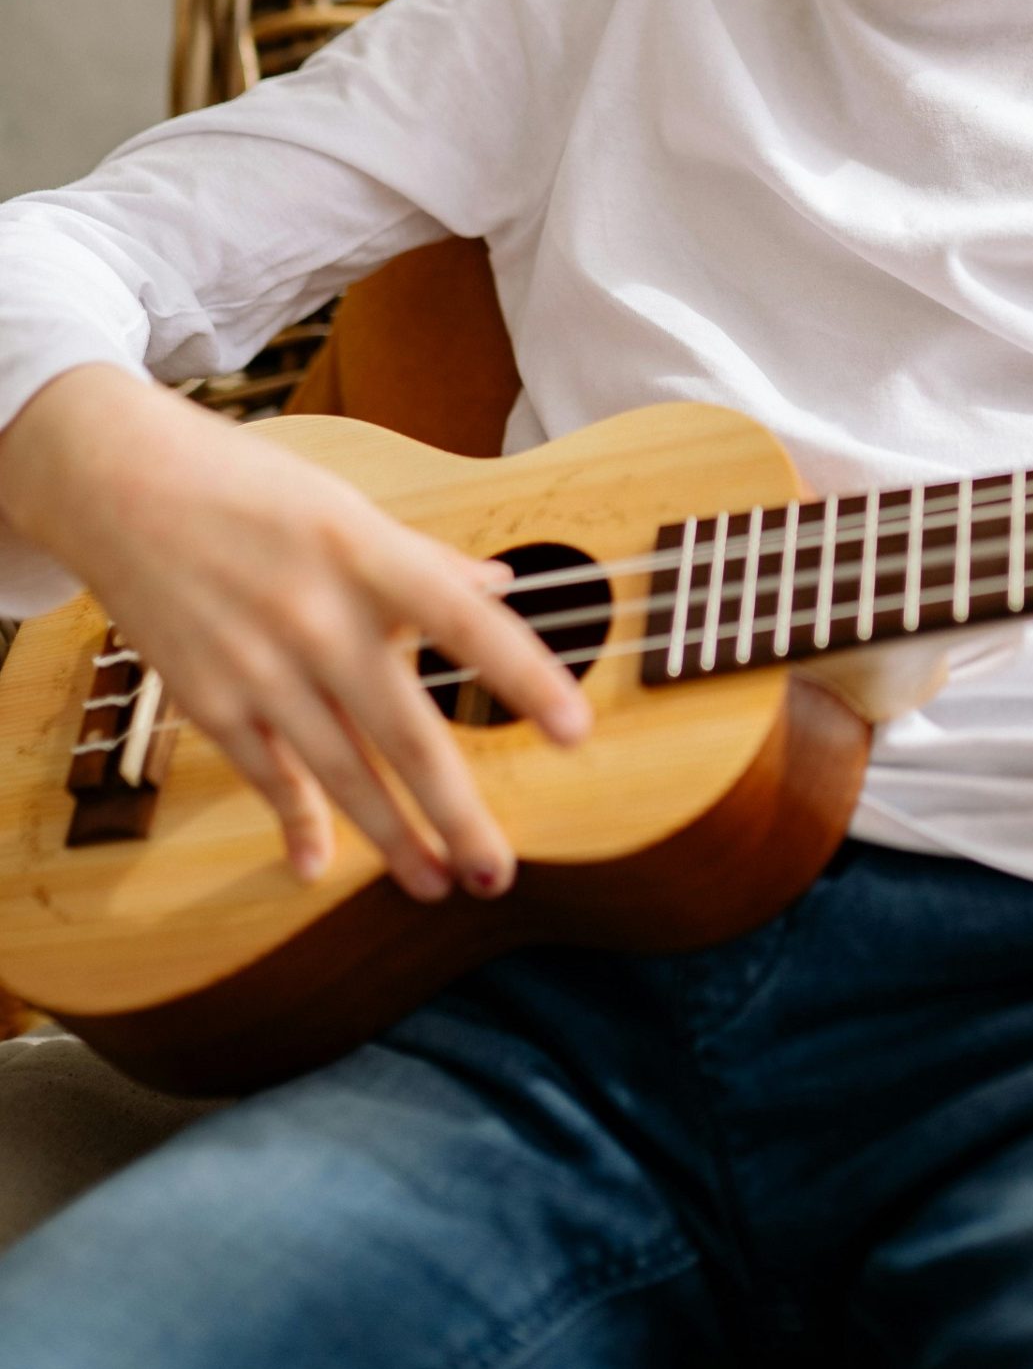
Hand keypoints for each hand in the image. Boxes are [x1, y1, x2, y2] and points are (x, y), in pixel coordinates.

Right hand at [0, 366, 590, 900]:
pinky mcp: (206, 696)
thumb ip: (423, 558)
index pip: (464, 622)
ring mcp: (257, 663)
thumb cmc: (250, 487)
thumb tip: (499, 585)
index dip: (524, 677)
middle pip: (401, 730)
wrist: (120, 484)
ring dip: (390, 838)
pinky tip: (320, 866)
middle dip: (454, 812)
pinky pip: (265, 773)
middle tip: (497, 872)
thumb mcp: (346, 503)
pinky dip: (294, 822)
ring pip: (337, 771)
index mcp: (365, 554)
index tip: (576, 730)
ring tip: (436, 883)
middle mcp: (316, 615)